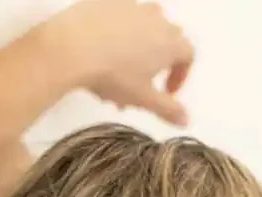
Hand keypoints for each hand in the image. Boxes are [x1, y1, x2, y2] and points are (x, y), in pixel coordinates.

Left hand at [49, 1, 193, 125]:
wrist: (73, 47)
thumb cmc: (114, 76)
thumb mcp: (142, 99)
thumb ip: (167, 109)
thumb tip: (186, 120)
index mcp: (170, 43)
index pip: (187, 55)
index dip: (180, 75)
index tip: (166, 92)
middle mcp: (157, 19)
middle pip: (169, 36)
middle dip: (161, 58)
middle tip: (143, 80)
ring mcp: (133, 6)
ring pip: (146, 20)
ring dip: (142, 39)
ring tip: (124, 60)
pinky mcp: (110, 0)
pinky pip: (121, 12)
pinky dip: (119, 26)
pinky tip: (104, 43)